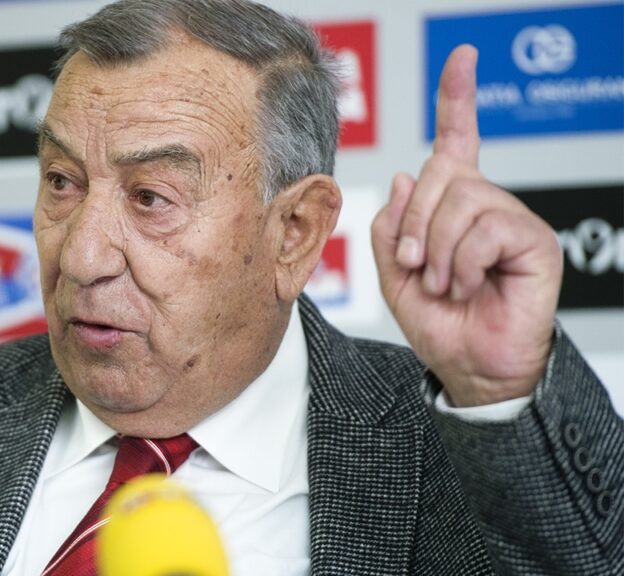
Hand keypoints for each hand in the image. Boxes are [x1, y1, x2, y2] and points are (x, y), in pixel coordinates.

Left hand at [371, 45, 563, 406]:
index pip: (457, 141)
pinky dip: (463, 261)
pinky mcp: (534, 241)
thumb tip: (408, 176)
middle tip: (417, 266)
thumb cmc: (438, 321)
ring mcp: (512, 220)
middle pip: (442, 174)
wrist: (468, 367)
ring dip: (439, 249)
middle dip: (416, 223)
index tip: (462, 57)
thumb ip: (393, 227)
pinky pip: (486, 228)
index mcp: (452, 206)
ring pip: (462, 200)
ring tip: (446, 282)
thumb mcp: (394, 273)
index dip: (458, 99)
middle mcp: (486, 204)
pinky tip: (468, 285)